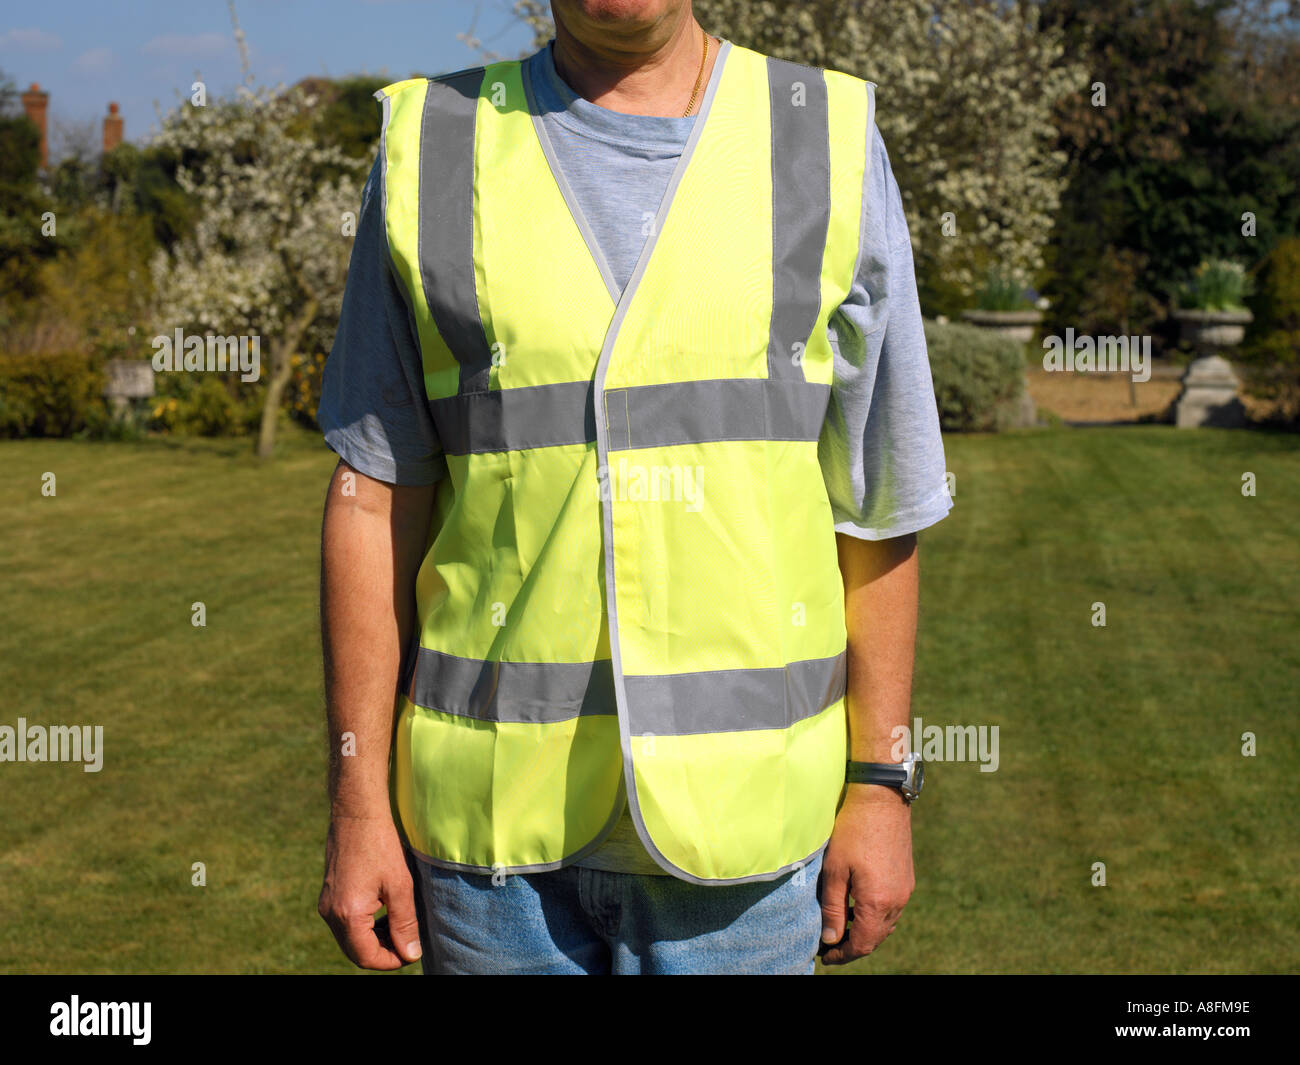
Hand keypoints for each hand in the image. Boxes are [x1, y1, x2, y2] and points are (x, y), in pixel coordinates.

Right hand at [317, 814, 422, 969]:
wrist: (357, 813)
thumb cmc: (380, 844)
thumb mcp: (400, 886)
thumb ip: (405, 923)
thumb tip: (410, 953)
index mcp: (347, 915)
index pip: (366, 957)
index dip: (391, 961)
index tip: (412, 952)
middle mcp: (330, 913)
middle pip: (355, 952)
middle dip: (382, 953)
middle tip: (408, 942)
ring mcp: (326, 904)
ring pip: (350, 939)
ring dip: (373, 940)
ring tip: (398, 928)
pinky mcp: (327, 895)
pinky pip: (344, 923)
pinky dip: (364, 927)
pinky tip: (383, 913)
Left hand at [818, 784, 913, 965]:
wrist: (881, 798)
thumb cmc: (852, 830)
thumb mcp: (835, 869)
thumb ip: (833, 907)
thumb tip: (831, 940)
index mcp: (879, 902)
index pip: (863, 944)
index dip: (843, 955)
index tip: (825, 956)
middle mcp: (897, 900)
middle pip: (876, 938)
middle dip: (853, 946)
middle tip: (830, 945)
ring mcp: (905, 889)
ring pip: (885, 925)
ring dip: (865, 931)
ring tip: (840, 927)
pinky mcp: (906, 878)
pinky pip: (892, 908)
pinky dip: (875, 916)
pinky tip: (857, 907)